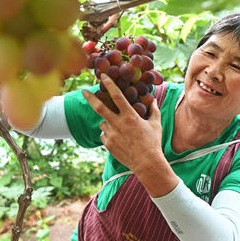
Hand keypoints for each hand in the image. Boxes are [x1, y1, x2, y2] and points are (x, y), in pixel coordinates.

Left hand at [82, 74, 171, 189]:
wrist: (147, 163)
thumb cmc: (153, 142)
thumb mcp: (156, 124)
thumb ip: (153, 109)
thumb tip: (152, 99)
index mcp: (130, 116)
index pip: (117, 96)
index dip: (110, 84)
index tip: (103, 76)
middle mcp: (118, 124)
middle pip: (99, 108)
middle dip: (90, 98)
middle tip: (83, 91)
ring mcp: (112, 135)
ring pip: (103, 123)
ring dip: (107, 122)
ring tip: (119, 128)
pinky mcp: (108, 145)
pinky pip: (103, 135)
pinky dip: (108, 134)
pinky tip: (118, 138)